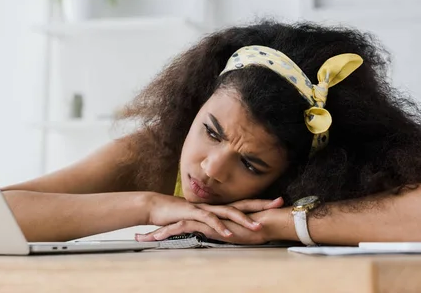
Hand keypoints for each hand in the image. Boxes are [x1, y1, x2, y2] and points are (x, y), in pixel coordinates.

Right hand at [136, 194, 283, 241]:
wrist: (157, 207)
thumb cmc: (178, 214)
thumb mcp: (201, 220)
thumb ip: (215, 223)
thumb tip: (228, 229)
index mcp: (218, 207)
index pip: (243, 203)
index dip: (261, 202)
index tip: (279, 201)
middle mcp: (215, 205)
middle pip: (242, 204)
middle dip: (261, 204)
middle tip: (279, 203)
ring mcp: (206, 208)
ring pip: (229, 212)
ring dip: (244, 219)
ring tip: (258, 227)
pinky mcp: (194, 213)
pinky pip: (210, 221)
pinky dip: (220, 227)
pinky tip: (229, 234)